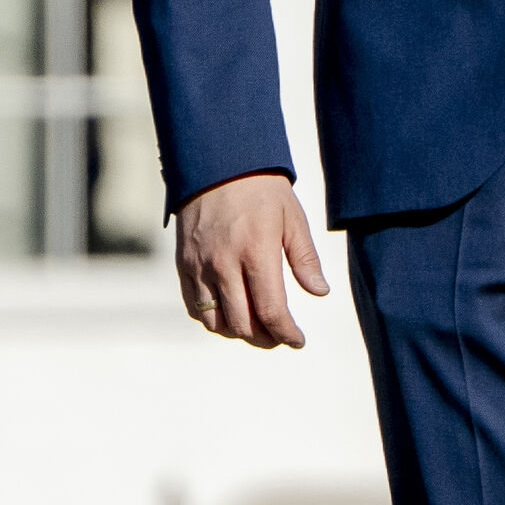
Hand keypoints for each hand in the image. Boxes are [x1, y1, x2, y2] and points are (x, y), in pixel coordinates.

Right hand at [173, 171, 327, 349]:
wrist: (215, 164)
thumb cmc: (260, 190)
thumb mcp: (292, 219)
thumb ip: (305, 259)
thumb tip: (320, 292)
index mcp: (256, 253)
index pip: (271, 311)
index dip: (287, 333)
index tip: (298, 340)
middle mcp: (224, 264)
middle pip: (243, 324)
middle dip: (265, 338)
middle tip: (279, 335)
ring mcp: (199, 266)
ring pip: (215, 323)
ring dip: (238, 332)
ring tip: (255, 327)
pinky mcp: (184, 265)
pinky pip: (195, 308)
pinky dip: (213, 320)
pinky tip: (229, 313)